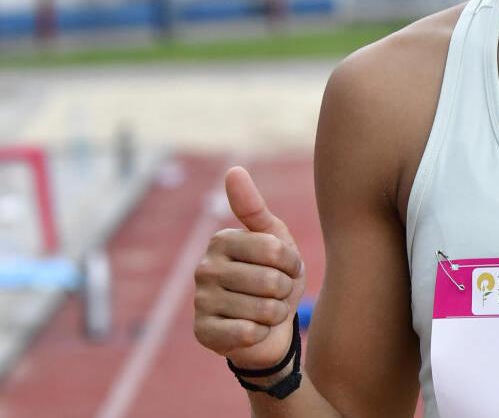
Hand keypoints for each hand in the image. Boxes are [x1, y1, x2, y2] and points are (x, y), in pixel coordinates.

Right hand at [193, 166, 306, 369]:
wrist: (270, 327)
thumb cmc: (275, 277)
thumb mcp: (275, 240)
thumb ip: (255, 208)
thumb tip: (233, 170)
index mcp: (222, 240)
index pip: (275, 250)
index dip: (291, 264)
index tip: (285, 268)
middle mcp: (204, 268)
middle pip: (270, 281)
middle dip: (284, 291)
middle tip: (275, 293)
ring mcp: (201, 302)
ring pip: (263, 309)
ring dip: (275, 314)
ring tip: (265, 311)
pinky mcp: (203, 333)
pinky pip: (249, 333)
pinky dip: (261, 333)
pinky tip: (253, 330)